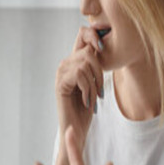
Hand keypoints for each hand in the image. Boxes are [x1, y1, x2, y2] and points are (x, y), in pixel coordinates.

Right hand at [55, 27, 104, 153]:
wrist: (76, 130)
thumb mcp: (96, 82)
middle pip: (88, 51)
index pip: (83, 35)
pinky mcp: (60, 84)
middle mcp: (65, 64)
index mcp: (74, 61)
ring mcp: (60, 73)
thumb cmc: (87, 108)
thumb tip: (103, 44)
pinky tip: (87, 101)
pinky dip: (88, 89)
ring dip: (94, 84)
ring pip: (86, 63)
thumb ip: (96, 64)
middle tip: (100, 92)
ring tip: (94, 99)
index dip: (94, 35)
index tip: (103, 49)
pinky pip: (80, 74)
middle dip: (99, 71)